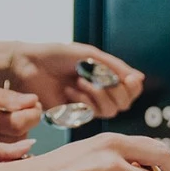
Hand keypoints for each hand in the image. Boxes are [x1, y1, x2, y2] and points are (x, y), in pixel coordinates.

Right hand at [0, 80, 43, 143]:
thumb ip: (1, 97)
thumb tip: (30, 100)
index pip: (17, 123)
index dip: (32, 116)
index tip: (35, 107)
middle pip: (16, 139)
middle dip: (30, 125)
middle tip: (30, 112)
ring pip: (7, 149)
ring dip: (19, 137)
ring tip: (18, 121)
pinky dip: (5, 146)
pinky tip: (5, 136)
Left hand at [9, 42, 146, 119]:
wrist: (29, 64)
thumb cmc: (58, 55)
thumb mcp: (90, 55)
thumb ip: (115, 67)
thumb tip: (140, 78)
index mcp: (104, 75)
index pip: (131, 89)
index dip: (133, 86)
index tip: (128, 79)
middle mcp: (99, 92)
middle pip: (125, 102)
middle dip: (116, 90)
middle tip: (98, 78)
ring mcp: (88, 105)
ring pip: (111, 111)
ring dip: (97, 94)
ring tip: (79, 82)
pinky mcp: (74, 115)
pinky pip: (91, 114)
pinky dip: (84, 101)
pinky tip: (69, 91)